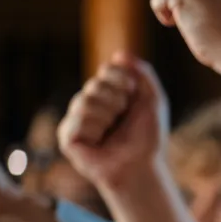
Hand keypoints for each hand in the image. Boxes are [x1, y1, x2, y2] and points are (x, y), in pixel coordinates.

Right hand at [57, 54, 168, 192]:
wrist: (141, 167)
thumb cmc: (148, 137)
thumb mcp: (153, 100)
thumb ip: (142, 73)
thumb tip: (120, 54)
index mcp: (108, 93)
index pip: (108, 69)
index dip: (125, 83)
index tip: (134, 100)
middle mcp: (89, 103)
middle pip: (96, 84)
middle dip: (117, 102)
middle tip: (123, 121)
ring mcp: (76, 119)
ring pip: (86, 100)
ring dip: (108, 117)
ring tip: (112, 133)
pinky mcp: (67, 136)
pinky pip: (78, 119)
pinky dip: (96, 130)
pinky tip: (99, 142)